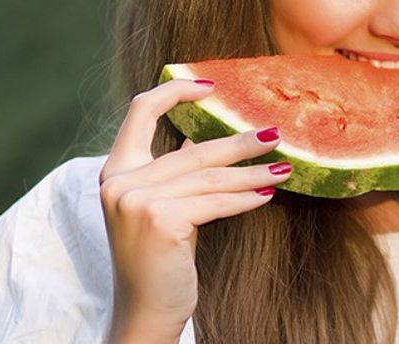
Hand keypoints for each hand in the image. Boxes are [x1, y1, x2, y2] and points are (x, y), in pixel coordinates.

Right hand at [98, 78, 291, 342]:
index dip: (175, 92)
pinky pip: (214, 203)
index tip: (211, 86)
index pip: (139, 112)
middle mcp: (120, 182)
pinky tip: (267, 194)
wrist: (145, 312)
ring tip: (283, 166)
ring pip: (209, 177)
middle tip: (274, 133)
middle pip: (192, 150)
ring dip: (251, 172)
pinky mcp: (159, 220)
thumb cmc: (159, 259)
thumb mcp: (163, 208)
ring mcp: (136, 200)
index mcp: (115, 171)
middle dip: (239, 143)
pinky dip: (244, 199)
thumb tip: (203, 139)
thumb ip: (176, 174)